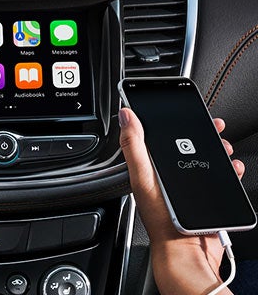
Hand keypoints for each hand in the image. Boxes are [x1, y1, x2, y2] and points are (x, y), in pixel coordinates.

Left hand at [119, 108, 243, 294]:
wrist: (186, 250)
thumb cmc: (161, 219)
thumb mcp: (143, 177)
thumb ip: (134, 146)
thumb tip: (126, 115)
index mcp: (150, 169)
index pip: (157, 138)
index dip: (169, 121)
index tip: (181, 109)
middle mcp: (168, 176)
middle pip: (186, 145)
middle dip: (201, 133)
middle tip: (212, 126)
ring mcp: (188, 186)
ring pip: (206, 158)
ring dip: (218, 149)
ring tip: (223, 147)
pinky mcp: (206, 196)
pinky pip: (221, 177)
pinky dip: (230, 169)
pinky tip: (233, 167)